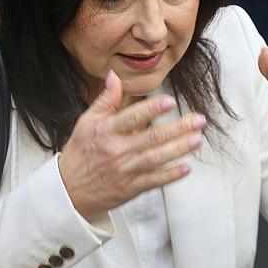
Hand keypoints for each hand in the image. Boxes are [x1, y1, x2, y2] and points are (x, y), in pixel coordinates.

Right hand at [58, 71, 205, 218]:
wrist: (68, 192)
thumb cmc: (79, 154)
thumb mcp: (86, 123)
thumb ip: (105, 100)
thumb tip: (114, 76)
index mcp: (105, 132)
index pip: (131, 117)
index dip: (152, 109)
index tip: (170, 101)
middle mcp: (116, 151)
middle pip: (151, 138)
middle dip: (178, 128)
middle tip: (198, 120)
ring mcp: (124, 171)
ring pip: (155, 159)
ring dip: (178, 149)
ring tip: (197, 139)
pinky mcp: (130, 189)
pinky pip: (153, 181)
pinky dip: (170, 175)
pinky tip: (186, 167)